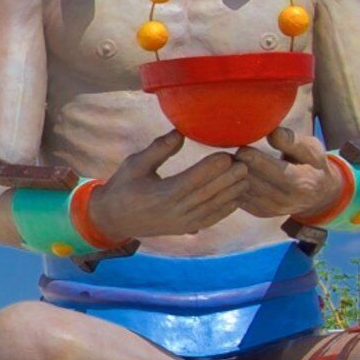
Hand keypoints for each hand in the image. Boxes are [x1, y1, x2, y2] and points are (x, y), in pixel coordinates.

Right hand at [79, 128, 247, 243]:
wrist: (113, 219)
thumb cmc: (123, 187)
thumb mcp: (135, 164)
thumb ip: (158, 149)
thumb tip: (180, 132)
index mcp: (162, 194)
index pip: (192, 180)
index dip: (211, 168)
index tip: (227, 154)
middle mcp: (175, 211)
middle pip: (208, 193)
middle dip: (228, 178)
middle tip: (244, 162)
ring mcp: (182, 222)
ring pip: (213, 207)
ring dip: (232, 192)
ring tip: (246, 176)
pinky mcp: (185, 228)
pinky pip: (211, 219)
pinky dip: (226, 208)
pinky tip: (237, 196)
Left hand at [230, 125, 353, 222]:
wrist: (317, 194)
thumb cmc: (312, 164)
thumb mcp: (311, 149)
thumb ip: (292, 141)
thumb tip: (272, 132)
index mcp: (301, 182)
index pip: (275, 172)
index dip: (256, 160)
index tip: (242, 148)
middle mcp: (285, 200)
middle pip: (255, 182)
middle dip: (239, 166)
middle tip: (226, 153)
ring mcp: (271, 209)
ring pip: (243, 192)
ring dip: (231, 176)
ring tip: (223, 161)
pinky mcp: (259, 212)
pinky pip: (239, 199)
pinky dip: (231, 186)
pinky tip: (226, 173)